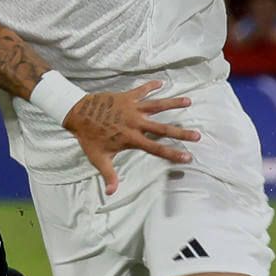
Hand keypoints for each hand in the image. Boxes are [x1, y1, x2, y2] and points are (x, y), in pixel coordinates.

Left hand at [61, 81, 197, 194]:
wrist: (77, 113)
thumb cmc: (88, 137)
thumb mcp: (98, 158)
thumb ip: (108, 175)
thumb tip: (112, 193)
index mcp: (131, 138)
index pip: (156, 148)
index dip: (172, 153)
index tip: (188, 156)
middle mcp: (135, 122)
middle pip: (162, 128)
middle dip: (181, 132)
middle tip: (197, 135)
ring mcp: (132, 108)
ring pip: (157, 105)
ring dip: (172, 103)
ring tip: (188, 101)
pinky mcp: (126, 97)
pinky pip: (141, 90)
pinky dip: (151, 86)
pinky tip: (162, 83)